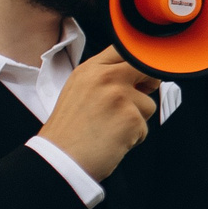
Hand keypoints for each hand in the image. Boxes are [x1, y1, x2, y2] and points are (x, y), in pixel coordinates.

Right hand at [34, 47, 160, 180]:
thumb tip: (137, 74)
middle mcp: (106, 78)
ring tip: (110, 128)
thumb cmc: (68, 131)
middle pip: (146, 69)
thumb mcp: (78, 90)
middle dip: (149, 84)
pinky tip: (112, 141)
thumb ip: (104, 78)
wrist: (58, 159)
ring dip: (136, 120)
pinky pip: (145, 128)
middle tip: (136, 99)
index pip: (124, 49)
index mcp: (90, 69)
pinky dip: (133, 139)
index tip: (140, 72)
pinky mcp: (131, 118)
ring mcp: (119, 96)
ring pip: (148, 104)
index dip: (137, 61)